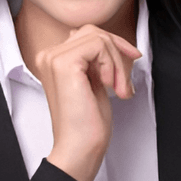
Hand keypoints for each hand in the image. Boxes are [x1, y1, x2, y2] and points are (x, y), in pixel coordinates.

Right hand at [39, 24, 141, 180]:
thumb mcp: (94, 81)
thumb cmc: (87, 123)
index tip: (132, 58)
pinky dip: (112, 64)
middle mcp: (49, 55)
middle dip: (117, 52)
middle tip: (124, 82)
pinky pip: (99, 45)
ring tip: (119, 88)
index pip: (87, 34)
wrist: (79, 149)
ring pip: (99, 38)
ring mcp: (54, 58)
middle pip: (93, 31)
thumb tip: (108, 40)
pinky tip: (109, 85)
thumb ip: (95, 60)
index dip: (114, 44)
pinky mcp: (64, 63)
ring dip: (117, 63)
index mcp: (53, 59)